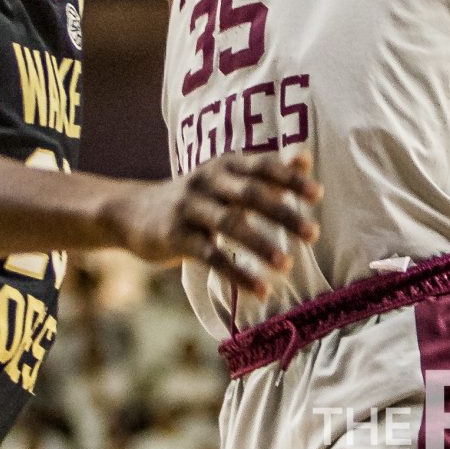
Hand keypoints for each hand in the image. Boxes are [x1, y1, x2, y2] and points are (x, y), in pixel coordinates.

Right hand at [104, 151, 321, 293]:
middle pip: (251, 194)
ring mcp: (189, 207)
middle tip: (313, 233)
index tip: (318, 194)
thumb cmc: (194, 198)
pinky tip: (260, 290)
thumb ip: (264, 172)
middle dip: (284, 213)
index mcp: (225, 164)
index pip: (262, 166)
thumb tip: (305, 158)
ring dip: (261, 245)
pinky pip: (211, 255)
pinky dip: (237, 274)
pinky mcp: (175, 236)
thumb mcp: (225, 179)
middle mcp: (207, 180)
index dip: (290, 178)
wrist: (132, 211)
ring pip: (230, 224)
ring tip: (287, 266)